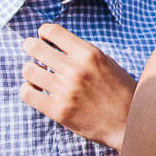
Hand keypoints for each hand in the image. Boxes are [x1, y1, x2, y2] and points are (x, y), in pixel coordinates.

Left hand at [22, 24, 135, 149]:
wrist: (128, 123)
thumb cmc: (120, 92)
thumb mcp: (107, 63)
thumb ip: (83, 53)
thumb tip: (56, 43)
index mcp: (89, 54)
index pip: (53, 31)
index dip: (43, 31)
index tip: (42, 36)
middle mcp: (76, 69)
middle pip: (35, 47)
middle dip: (30, 46)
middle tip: (30, 49)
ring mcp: (66, 91)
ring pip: (28, 70)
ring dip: (29, 70)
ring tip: (36, 73)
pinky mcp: (58, 111)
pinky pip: (27, 93)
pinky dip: (27, 89)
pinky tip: (35, 90)